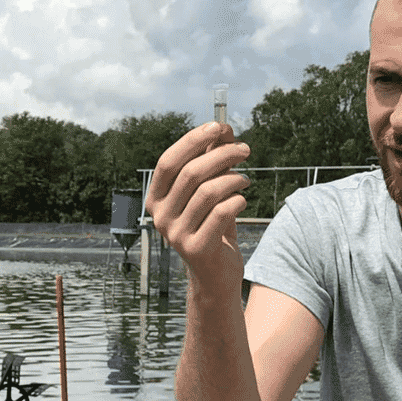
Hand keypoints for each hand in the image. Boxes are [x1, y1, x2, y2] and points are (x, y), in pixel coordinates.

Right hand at [146, 121, 251, 280]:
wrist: (215, 274)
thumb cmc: (211, 226)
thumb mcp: (208, 192)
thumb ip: (211, 162)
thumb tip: (223, 129)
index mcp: (156, 198)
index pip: (169, 161)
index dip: (193, 141)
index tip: (219, 126)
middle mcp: (160, 216)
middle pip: (191, 173)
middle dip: (222, 155)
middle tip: (245, 149)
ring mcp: (175, 234)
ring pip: (208, 192)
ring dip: (234, 179)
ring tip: (245, 179)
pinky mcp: (196, 249)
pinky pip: (221, 213)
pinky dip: (237, 201)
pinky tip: (242, 201)